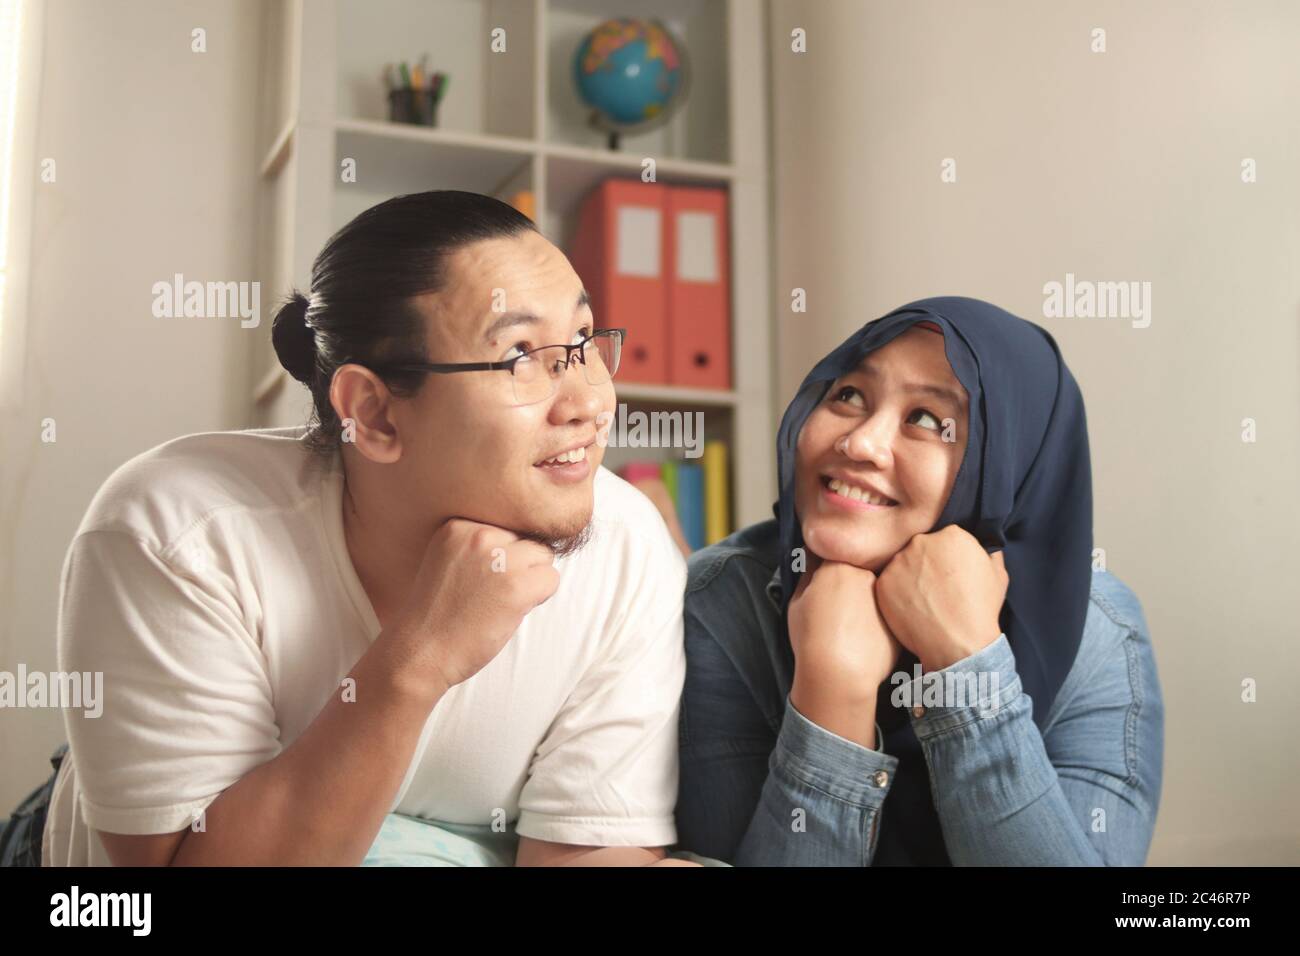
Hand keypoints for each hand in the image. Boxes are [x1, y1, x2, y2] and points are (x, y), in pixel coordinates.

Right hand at [394, 517, 560, 690]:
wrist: (419, 652)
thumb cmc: (436, 613)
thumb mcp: (450, 560)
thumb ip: (481, 545)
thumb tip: (529, 541)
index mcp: (459, 525)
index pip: (506, 527)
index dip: (503, 555)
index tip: (481, 579)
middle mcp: (479, 534)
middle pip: (526, 539)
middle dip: (519, 565)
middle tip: (492, 593)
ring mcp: (499, 558)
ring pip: (543, 556)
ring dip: (531, 579)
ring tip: (501, 601)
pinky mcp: (516, 585)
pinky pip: (551, 579)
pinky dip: (539, 598)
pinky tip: (511, 611)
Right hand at [787, 552, 902, 705]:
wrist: (839, 672)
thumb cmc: (812, 637)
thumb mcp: (796, 600)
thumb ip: (806, 574)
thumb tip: (811, 560)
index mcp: (839, 565)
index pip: (834, 555)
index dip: (826, 571)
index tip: (822, 584)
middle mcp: (867, 575)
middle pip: (857, 572)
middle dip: (848, 584)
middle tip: (835, 608)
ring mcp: (885, 598)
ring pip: (873, 594)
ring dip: (864, 602)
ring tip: (849, 627)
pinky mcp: (897, 620)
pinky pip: (884, 616)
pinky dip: (876, 623)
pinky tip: (862, 639)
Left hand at [874, 525, 1008, 672]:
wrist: (956, 644)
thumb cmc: (980, 610)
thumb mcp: (998, 574)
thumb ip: (989, 552)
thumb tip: (982, 545)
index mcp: (952, 535)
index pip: (946, 538)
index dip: (950, 557)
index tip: (952, 573)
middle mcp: (921, 542)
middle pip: (922, 548)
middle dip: (928, 563)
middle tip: (938, 588)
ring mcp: (899, 562)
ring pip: (904, 564)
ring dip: (911, 577)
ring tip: (926, 600)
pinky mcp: (883, 581)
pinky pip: (889, 582)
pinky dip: (897, 593)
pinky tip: (913, 608)